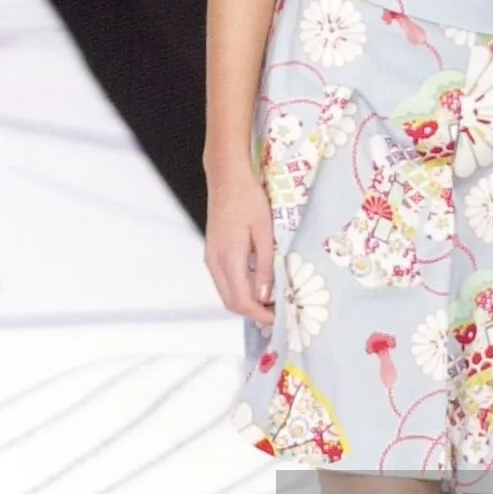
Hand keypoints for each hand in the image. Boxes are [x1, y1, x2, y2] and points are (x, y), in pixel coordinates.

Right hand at [204, 157, 275, 326]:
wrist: (227, 177)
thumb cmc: (249, 199)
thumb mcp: (264, 231)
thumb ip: (265, 265)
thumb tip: (266, 296)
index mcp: (228, 258)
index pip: (242, 301)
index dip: (261, 314)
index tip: (281, 317)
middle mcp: (215, 262)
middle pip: (231, 303)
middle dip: (254, 312)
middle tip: (280, 310)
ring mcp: (211, 257)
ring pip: (227, 293)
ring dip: (248, 301)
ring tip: (273, 298)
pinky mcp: (213, 252)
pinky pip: (225, 281)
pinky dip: (241, 289)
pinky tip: (260, 282)